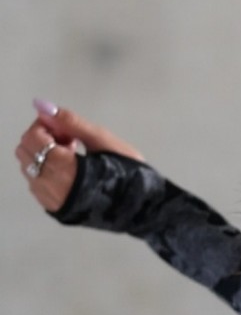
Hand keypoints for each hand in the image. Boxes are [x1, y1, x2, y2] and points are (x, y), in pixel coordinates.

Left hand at [16, 100, 143, 212]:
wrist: (141, 207)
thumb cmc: (128, 172)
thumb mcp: (103, 141)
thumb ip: (71, 123)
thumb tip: (44, 107)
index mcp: (63, 167)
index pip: (33, 137)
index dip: (46, 125)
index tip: (68, 128)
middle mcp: (50, 185)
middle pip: (25, 151)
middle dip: (43, 139)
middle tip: (71, 139)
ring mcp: (50, 199)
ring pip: (28, 166)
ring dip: (44, 154)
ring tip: (73, 155)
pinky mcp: (53, 207)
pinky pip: (36, 182)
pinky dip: (46, 170)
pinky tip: (70, 170)